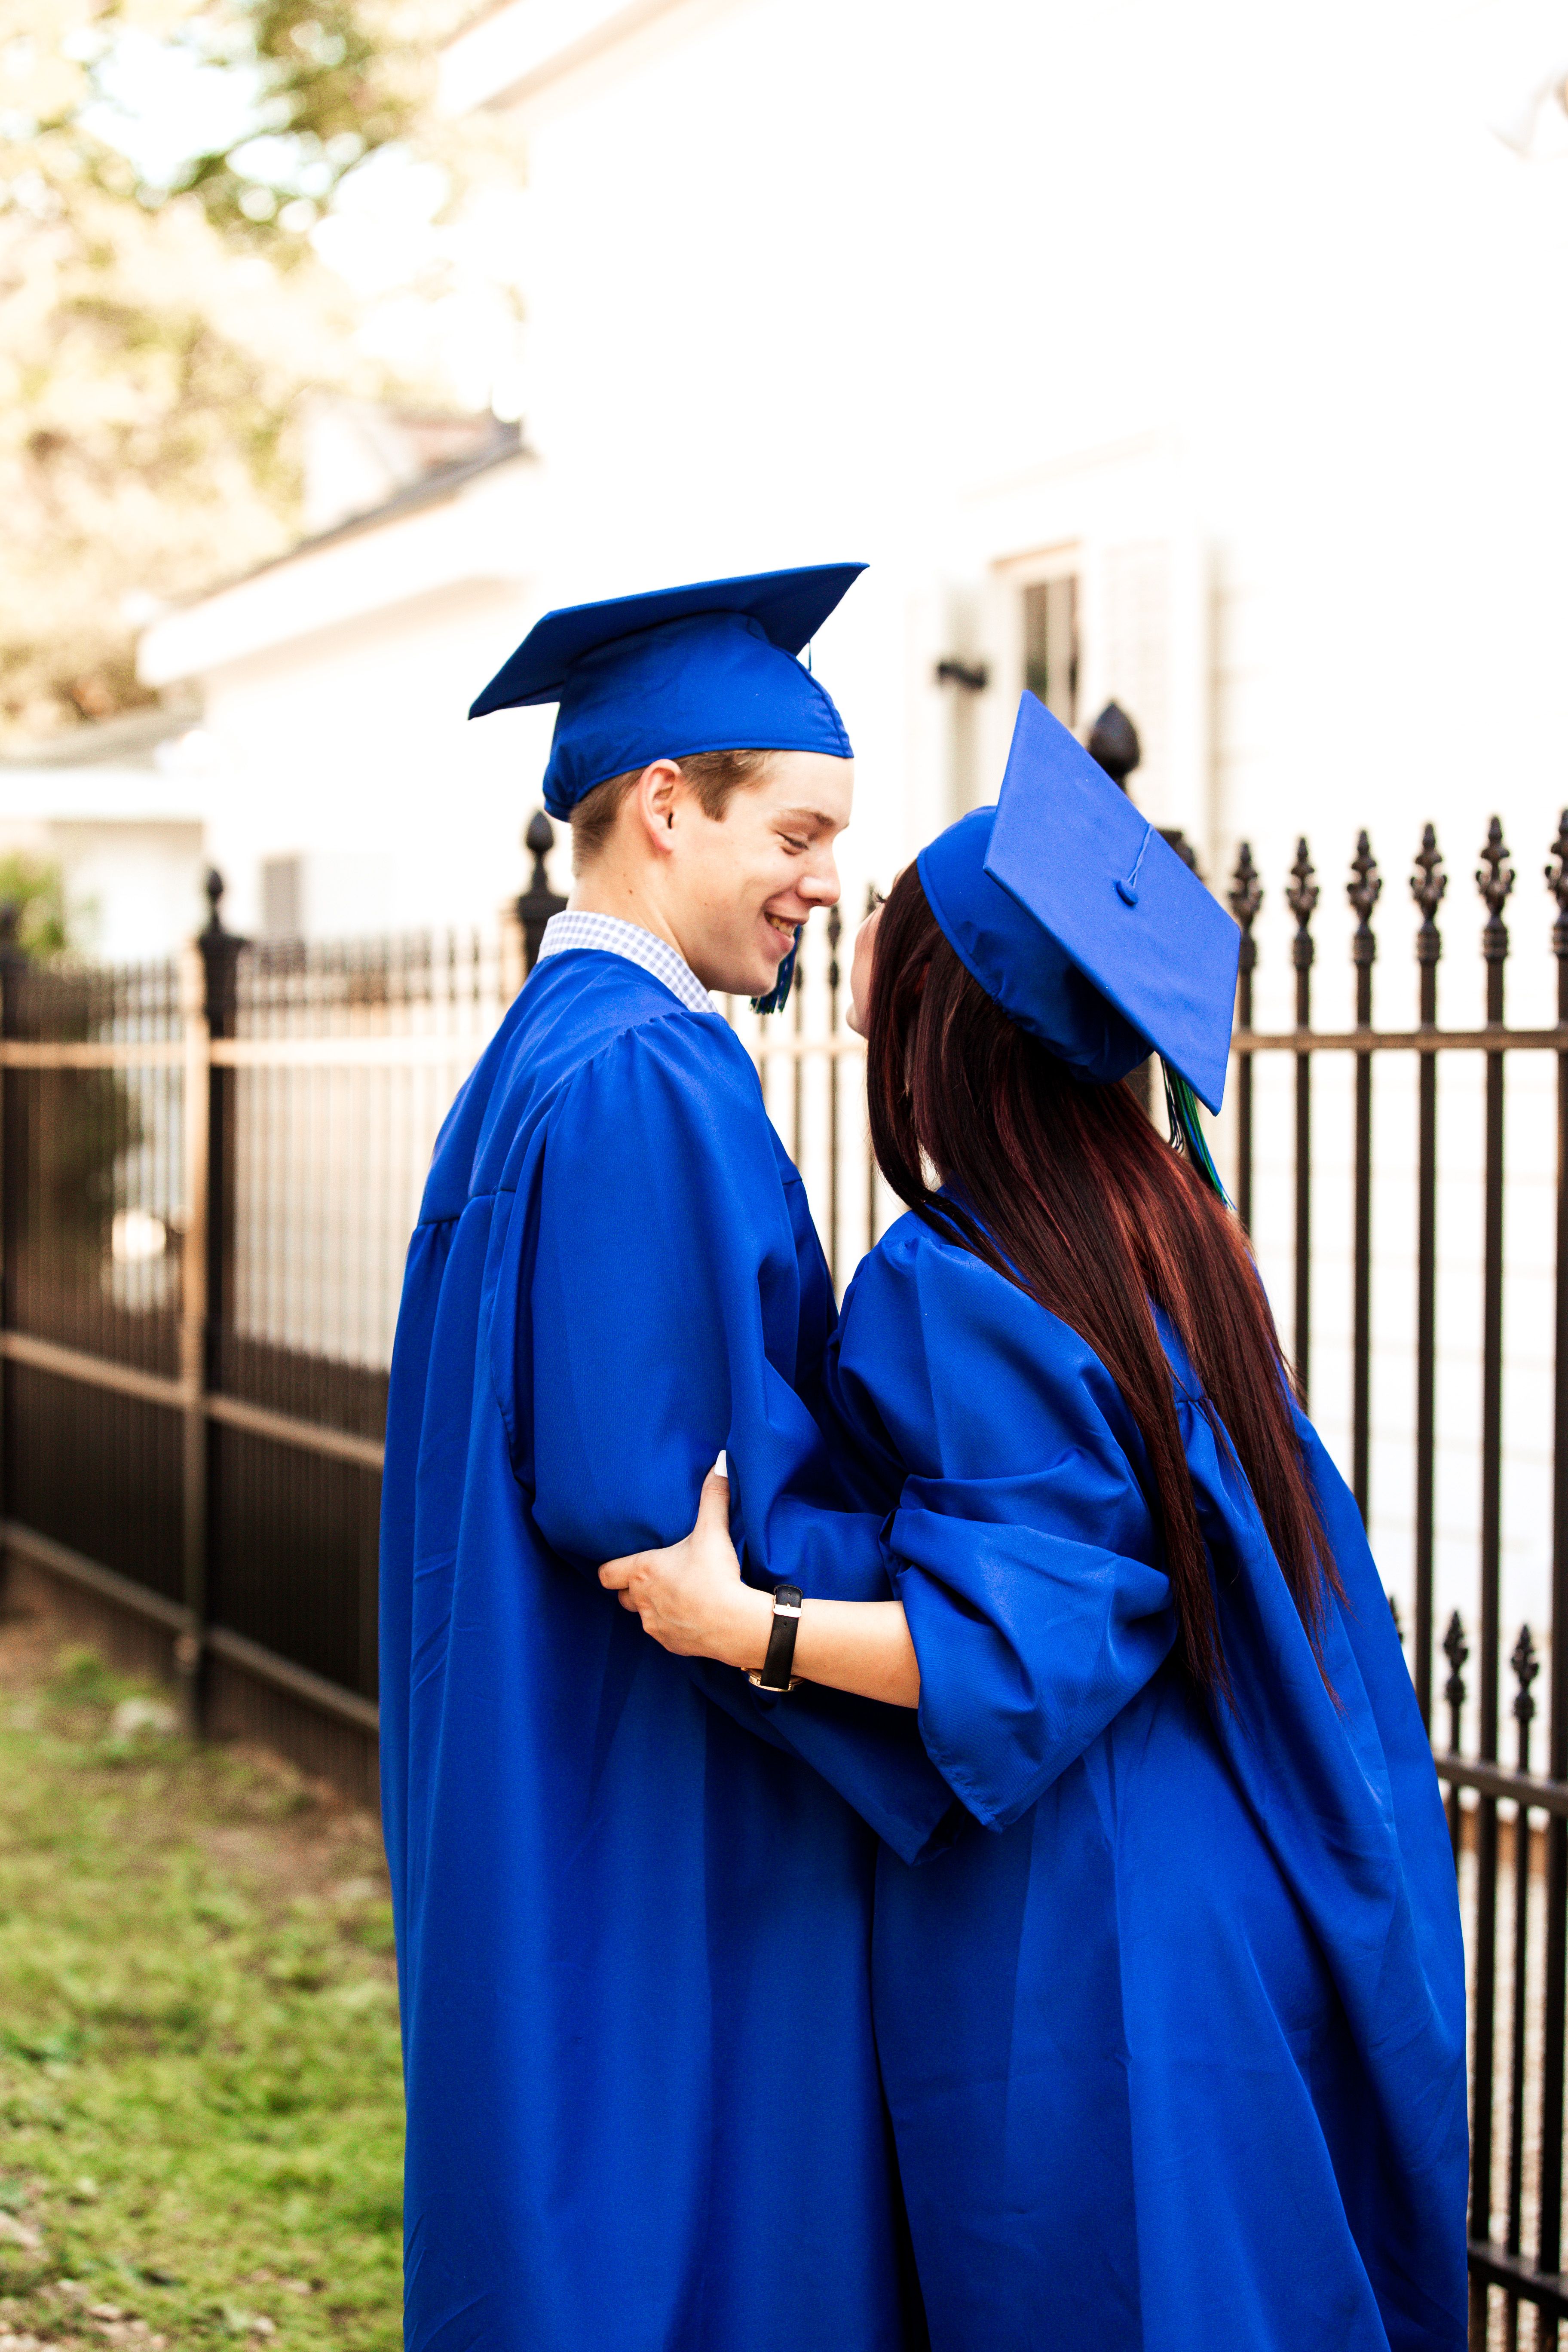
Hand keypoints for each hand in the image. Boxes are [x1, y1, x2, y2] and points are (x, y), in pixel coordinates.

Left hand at [598, 1468, 771, 1669]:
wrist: (735, 1623)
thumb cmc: (717, 1575)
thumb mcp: (713, 1531)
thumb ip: (713, 1495)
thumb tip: (721, 1460)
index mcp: (643, 1572)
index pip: (606, 1573)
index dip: (613, 1568)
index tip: (628, 1563)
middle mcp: (641, 1600)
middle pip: (624, 1594)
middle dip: (636, 1587)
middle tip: (660, 1575)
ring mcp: (653, 1625)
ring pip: (643, 1615)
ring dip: (655, 1606)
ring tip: (680, 1594)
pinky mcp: (669, 1644)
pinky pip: (663, 1632)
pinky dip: (673, 1624)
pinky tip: (693, 1615)